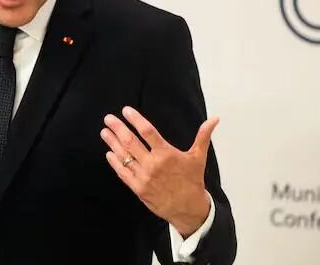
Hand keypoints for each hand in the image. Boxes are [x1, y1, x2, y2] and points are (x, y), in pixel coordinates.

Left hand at [100, 106, 216, 237]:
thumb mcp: (198, 157)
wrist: (188, 209)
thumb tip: (214, 119)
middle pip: (130, 142)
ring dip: (112, 143)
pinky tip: (109, 153)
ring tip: (105, 132)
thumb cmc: (192, 181)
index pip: (147, 132)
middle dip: (118, 128)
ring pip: (124, 156)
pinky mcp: (138, 188)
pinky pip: (123, 172)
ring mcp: (144, 177)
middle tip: (108, 118)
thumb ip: (203, 136)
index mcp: (167, 154)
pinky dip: (114, 162)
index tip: (126, 110)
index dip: (135, 120)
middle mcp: (153, 164)